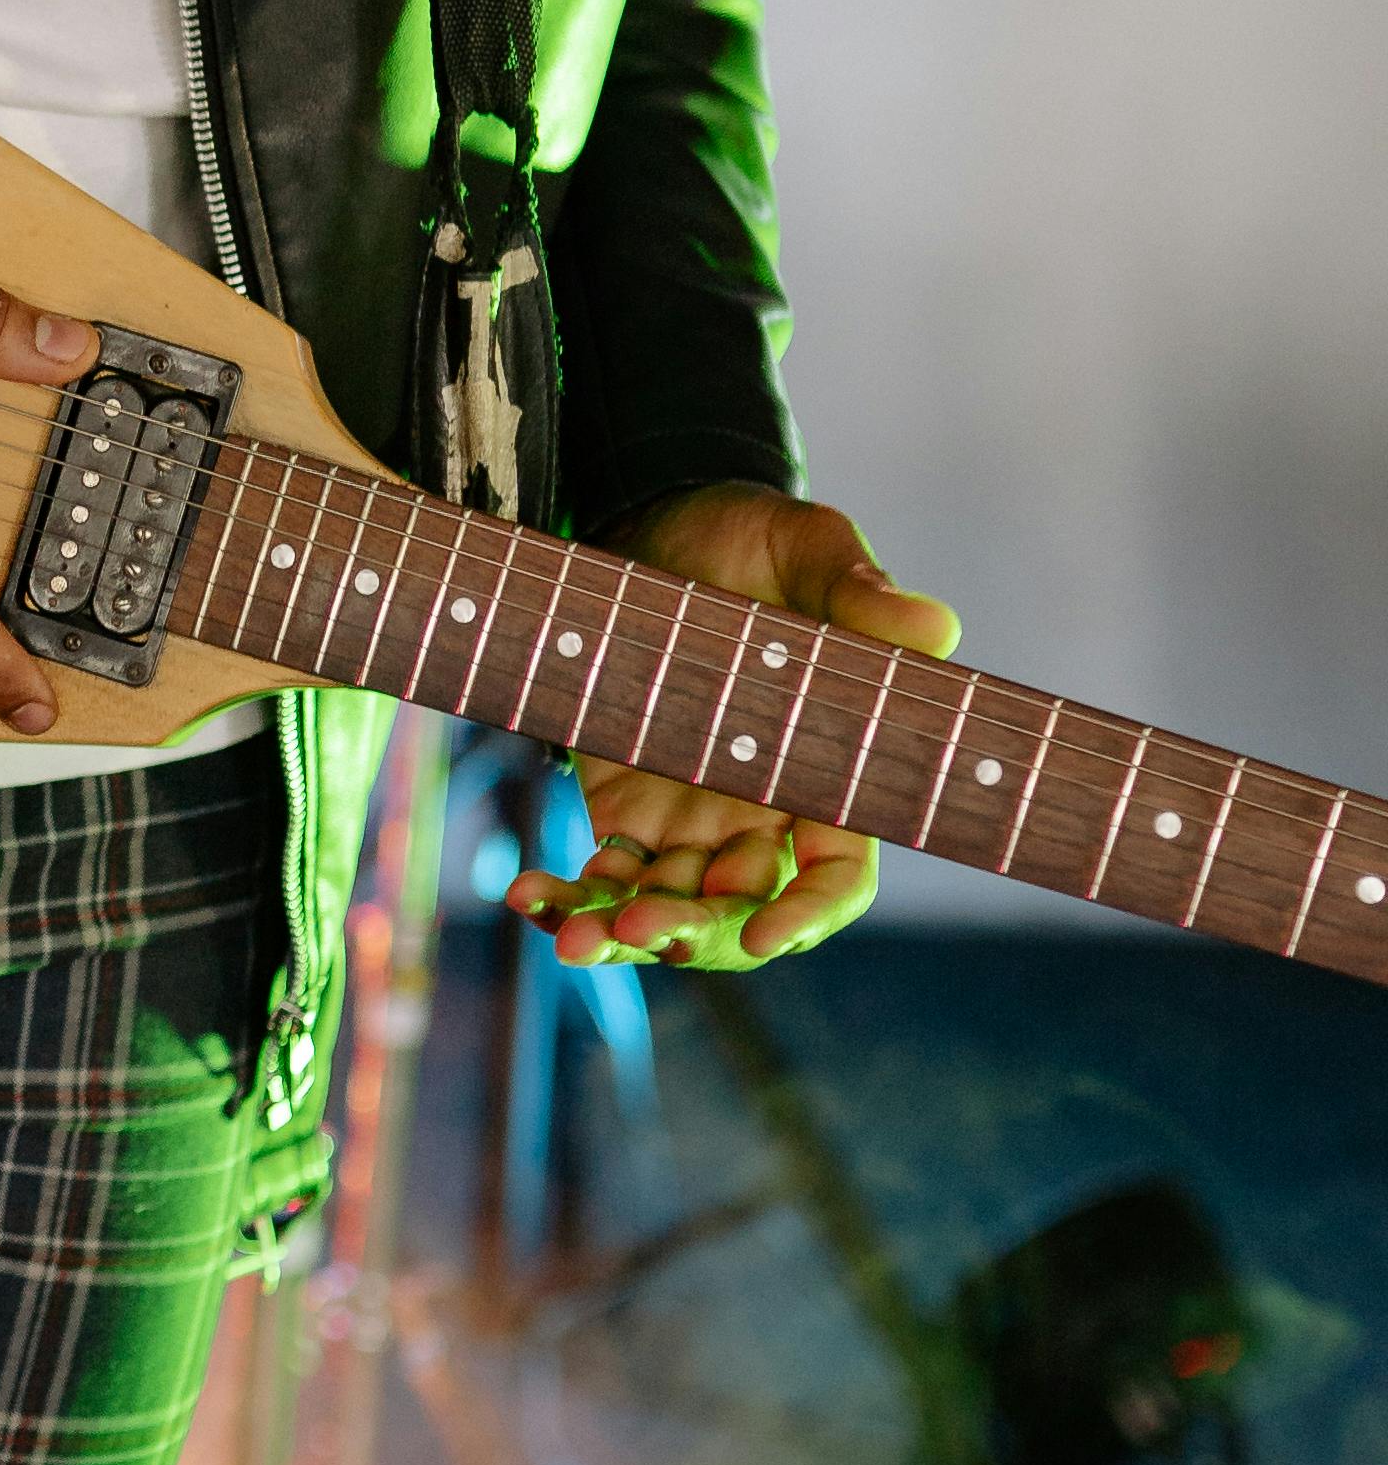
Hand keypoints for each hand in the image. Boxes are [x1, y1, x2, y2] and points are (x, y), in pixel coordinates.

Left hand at [507, 482, 958, 969]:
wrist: (666, 524)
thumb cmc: (757, 539)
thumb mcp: (809, 549)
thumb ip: (860, 594)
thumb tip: (937, 626)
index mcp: (827, 772)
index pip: (838, 875)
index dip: (811, 912)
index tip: (766, 935)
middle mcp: (764, 813)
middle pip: (744, 911)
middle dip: (696, 932)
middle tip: (643, 928)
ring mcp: (692, 818)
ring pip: (668, 906)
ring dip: (624, 932)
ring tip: (575, 940)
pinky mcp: (625, 806)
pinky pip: (604, 872)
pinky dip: (570, 895)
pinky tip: (527, 894)